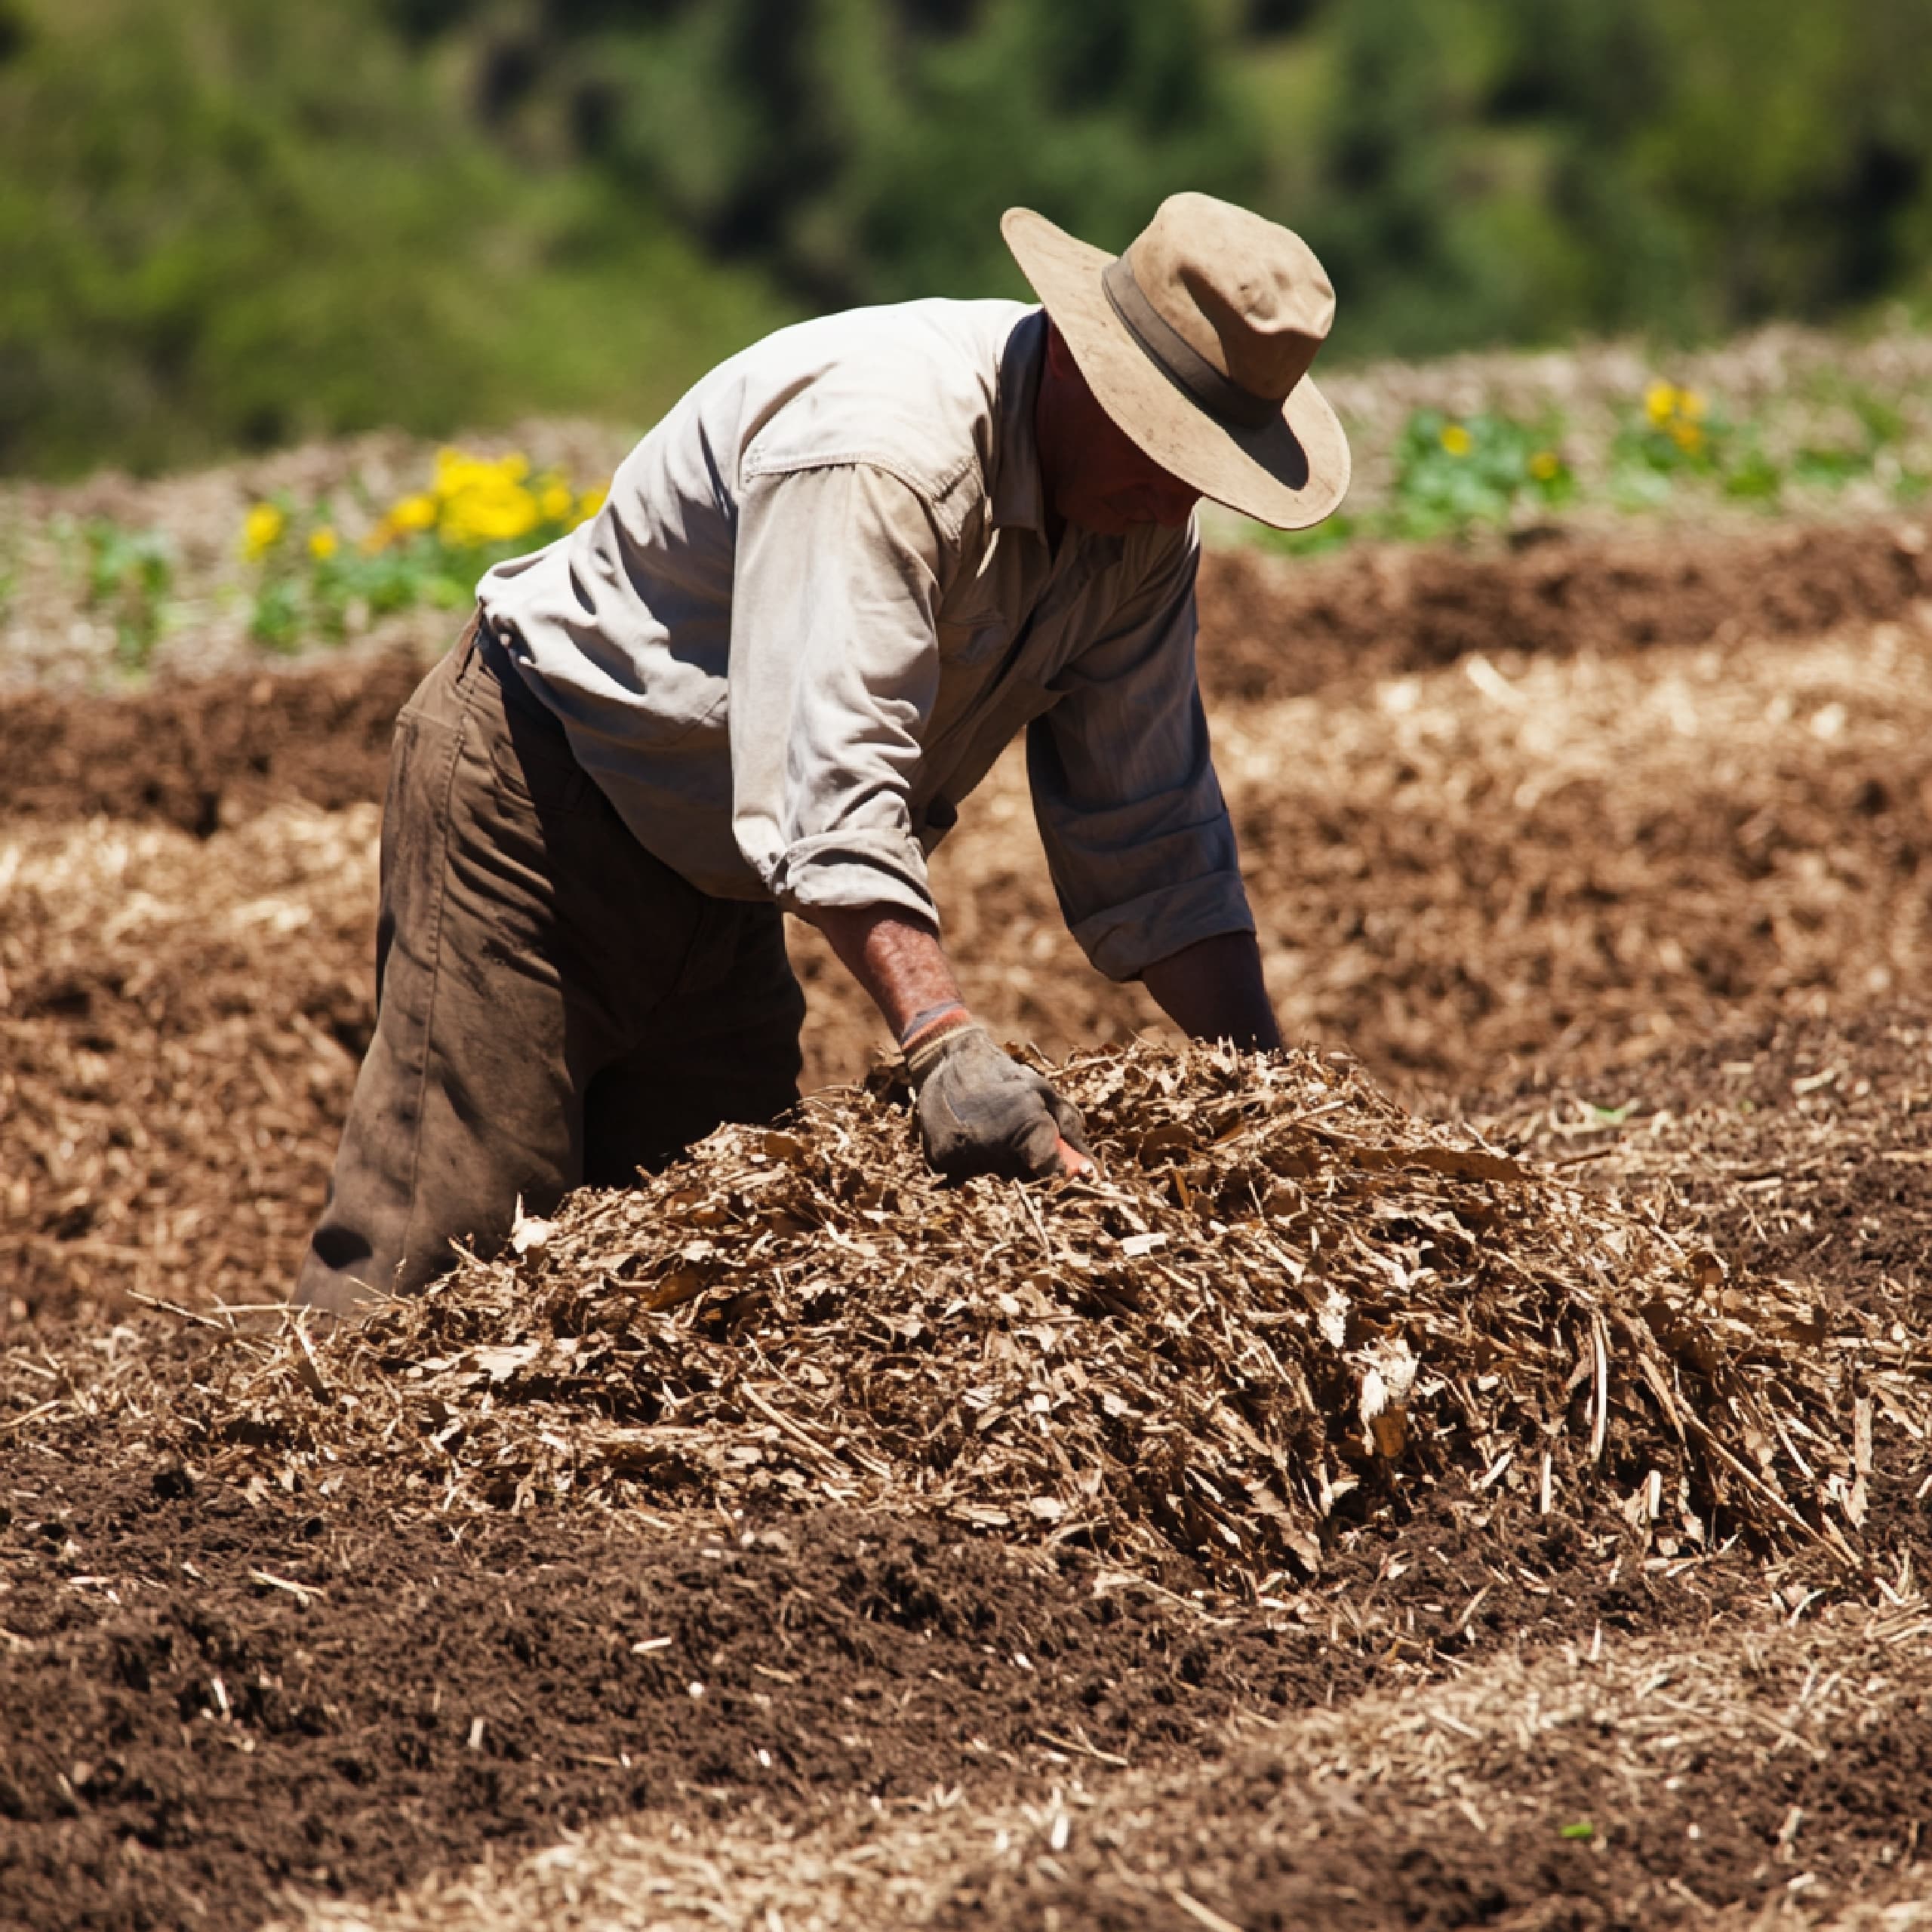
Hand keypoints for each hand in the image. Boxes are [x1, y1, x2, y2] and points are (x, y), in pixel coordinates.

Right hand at [906, 1022, 1093, 1180]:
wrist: (945, 1062)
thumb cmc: (1003, 1076)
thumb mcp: (1043, 1091)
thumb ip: (1069, 1128)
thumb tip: (1091, 1168)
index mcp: (1027, 1125)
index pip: (1051, 1171)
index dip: (1059, 1172)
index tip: (1064, 1168)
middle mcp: (995, 1146)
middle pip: (1023, 1177)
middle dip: (1026, 1161)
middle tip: (1015, 1133)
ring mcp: (965, 1156)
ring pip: (994, 1177)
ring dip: (998, 1161)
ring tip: (989, 1128)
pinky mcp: (941, 1162)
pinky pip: (967, 1174)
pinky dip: (972, 1161)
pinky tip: (969, 1135)